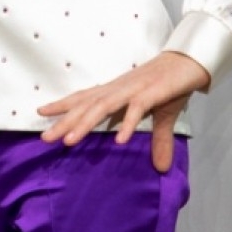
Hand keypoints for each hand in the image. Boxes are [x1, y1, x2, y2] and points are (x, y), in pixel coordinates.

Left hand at [36, 52, 210, 171]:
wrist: (190, 63)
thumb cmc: (170, 85)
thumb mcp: (162, 116)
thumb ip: (157, 140)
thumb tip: (161, 168)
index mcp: (116, 92)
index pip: (84, 98)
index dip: (63, 105)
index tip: (41, 112)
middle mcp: (119, 89)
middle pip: (86, 106)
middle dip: (65, 122)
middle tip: (45, 137)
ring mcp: (133, 90)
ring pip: (103, 107)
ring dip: (85, 124)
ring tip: (69, 141)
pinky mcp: (151, 93)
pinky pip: (136, 110)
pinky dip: (127, 124)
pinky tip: (119, 140)